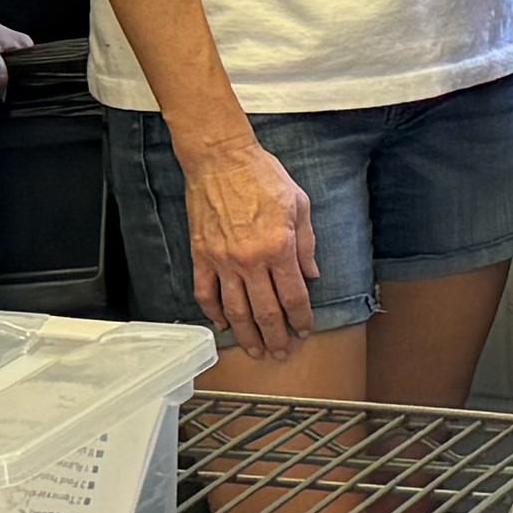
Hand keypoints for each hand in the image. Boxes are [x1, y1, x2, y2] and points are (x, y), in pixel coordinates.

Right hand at [180, 125, 320, 357]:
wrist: (221, 159)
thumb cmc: (262, 176)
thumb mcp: (299, 204)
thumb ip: (306, 244)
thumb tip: (311, 274)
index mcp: (279, 247)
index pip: (294, 296)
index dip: (301, 319)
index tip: (305, 330)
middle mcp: (251, 260)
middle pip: (266, 312)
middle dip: (276, 337)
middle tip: (281, 353)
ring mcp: (223, 261)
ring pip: (235, 310)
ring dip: (246, 335)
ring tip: (255, 351)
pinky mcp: (201, 256)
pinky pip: (206, 294)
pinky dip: (213, 313)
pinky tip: (222, 325)